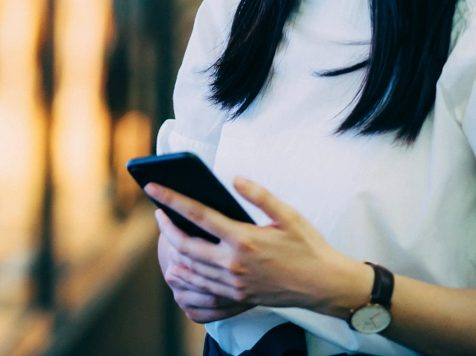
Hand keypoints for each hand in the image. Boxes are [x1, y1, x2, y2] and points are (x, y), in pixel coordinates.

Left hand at [146, 177, 371, 318]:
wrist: (323, 285)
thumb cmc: (307, 247)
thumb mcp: (288, 215)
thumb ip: (259, 195)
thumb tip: (235, 178)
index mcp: (243, 238)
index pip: (197, 215)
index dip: (170, 199)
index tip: (152, 187)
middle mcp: (233, 263)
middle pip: (185, 245)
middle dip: (166, 227)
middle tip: (157, 212)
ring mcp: (233, 283)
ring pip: (190, 268)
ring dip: (173, 251)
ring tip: (167, 233)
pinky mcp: (237, 296)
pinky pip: (202, 285)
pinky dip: (187, 272)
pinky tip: (182, 261)